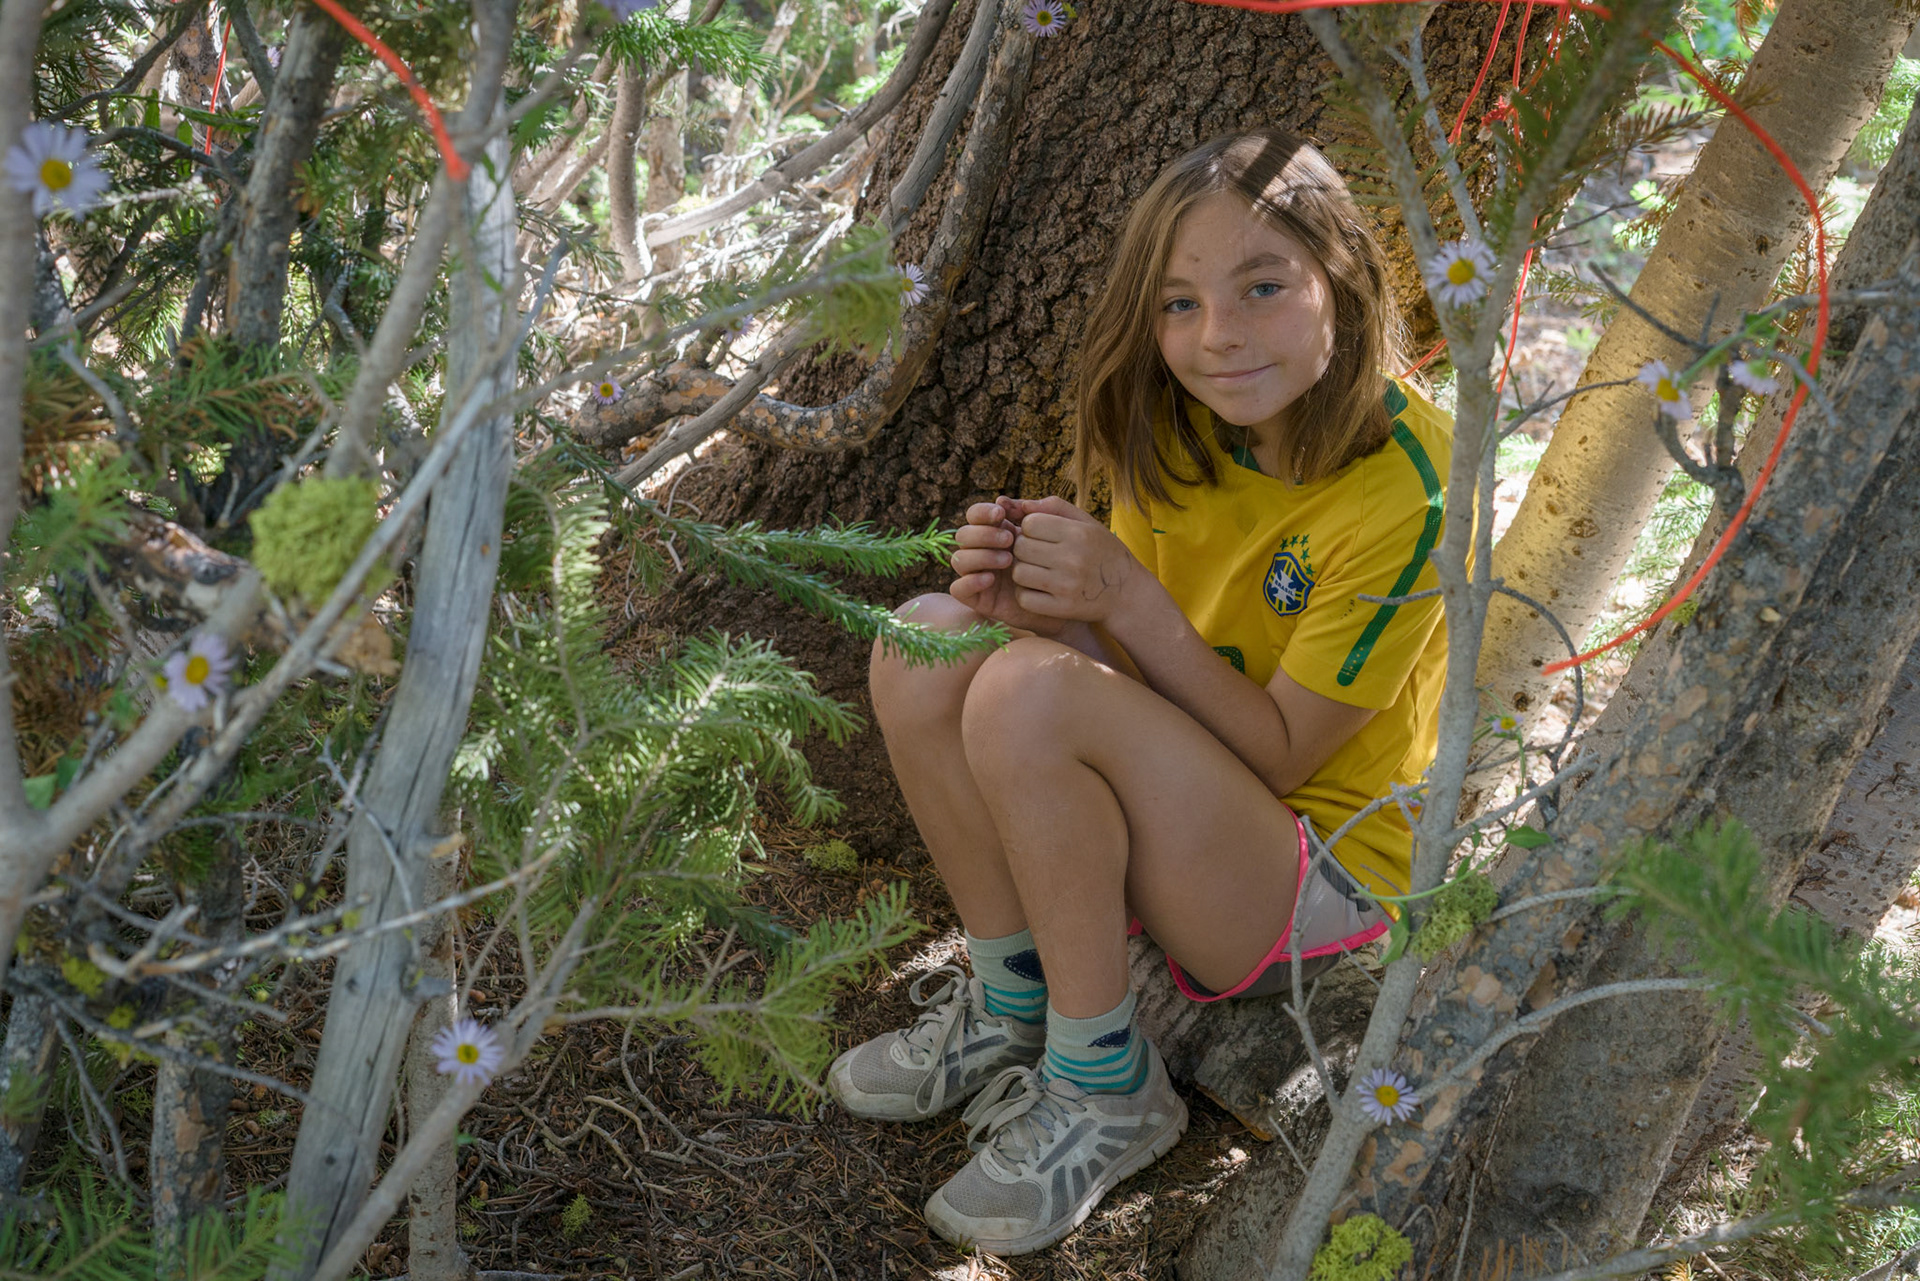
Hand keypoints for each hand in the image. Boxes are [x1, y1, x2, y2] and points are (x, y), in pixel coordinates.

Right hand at [949, 498, 1065, 635]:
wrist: (1067, 600)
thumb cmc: (1061, 563)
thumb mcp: (1054, 533)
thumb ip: (1034, 513)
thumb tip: (1003, 499)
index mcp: (995, 532)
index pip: (975, 515)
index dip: (982, 512)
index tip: (1001, 513)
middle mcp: (982, 551)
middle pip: (963, 535)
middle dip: (983, 534)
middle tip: (1010, 540)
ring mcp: (978, 574)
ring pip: (958, 559)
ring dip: (980, 556)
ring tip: (1007, 560)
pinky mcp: (978, 598)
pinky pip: (958, 589)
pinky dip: (969, 581)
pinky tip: (990, 579)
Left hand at [1002, 496, 1143, 625]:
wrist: (1127, 594)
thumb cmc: (1102, 551)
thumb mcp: (1086, 522)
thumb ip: (1053, 507)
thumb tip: (1015, 504)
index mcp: (1079, 533)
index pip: (1030, 524)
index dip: (1030, 528)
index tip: (1040, 535)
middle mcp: (1073, 558)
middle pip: (1021, 547)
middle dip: (1023, 549)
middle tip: (1036, 554)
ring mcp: (1067, 585)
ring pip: (1019, 573)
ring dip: (1023, 571)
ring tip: (1037, 571)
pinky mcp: (1063, 608)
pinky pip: (1024, 598)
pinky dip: (1026, 594)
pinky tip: (1038, 589)